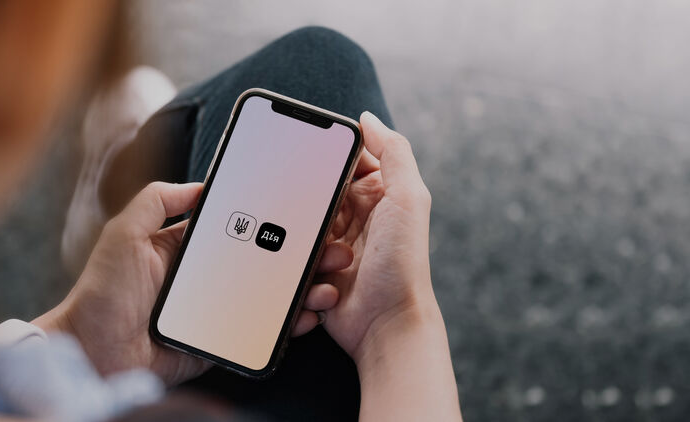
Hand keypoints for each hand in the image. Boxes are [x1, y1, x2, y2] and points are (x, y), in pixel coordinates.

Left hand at [35, 182, 351, 385]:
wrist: (95, 353)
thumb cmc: (103, 292)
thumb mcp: (124, 233)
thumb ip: (156, 201)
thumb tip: (199, 184)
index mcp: (190, 249)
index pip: (242, 228)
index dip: (274, 221)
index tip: (304, 214)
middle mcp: (211, 277)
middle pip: (267, 261)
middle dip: (303, 255)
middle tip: (332, 248)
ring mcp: (220, 309)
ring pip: (272, 295)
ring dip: (306, 288)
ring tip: (329, 283)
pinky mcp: (223, 339)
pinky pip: (262, 329)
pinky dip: (290, 323)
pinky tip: (309, 314)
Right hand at [317, 111, 438, 363]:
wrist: (386, 325)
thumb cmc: (403, 263)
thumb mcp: (408, 199)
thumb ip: (394, 152)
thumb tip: (368, 118)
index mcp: (377, 193)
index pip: (344, 161)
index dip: (327, 158)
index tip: (309, 157)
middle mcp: (356, 215)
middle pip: (316, 192)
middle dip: (310, 204)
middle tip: (318, 217)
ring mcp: (333, 244)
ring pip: (300, 226)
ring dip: (311, 243)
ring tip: (337, 263)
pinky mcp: (316, 269)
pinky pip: (294, 257)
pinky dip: (305, 269)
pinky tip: (328, 284)